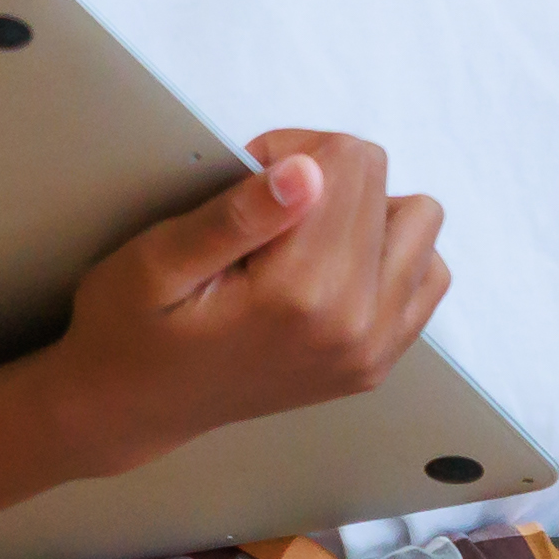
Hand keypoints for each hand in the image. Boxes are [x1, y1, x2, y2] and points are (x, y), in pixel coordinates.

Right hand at [34, 128, 449, 477]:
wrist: (132, 408)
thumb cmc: (130, 327)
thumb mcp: (157, 261)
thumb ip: (237, 214)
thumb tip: (309, 170)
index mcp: (299, 294)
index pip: (346, 160)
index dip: (290, 151)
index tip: (247, 182)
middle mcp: (353, 326)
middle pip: (383, 184)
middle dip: (324, 177)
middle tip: (262, 212)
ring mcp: (373, 350)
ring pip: (418, 223)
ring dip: (365, 214)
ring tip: (299, 239)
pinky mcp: (378, 362)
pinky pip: (428, 275)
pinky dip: (388, 256)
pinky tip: (331, 268)